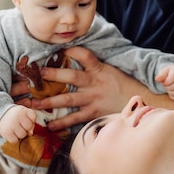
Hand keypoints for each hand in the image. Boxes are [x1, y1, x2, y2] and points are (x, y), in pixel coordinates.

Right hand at [0, 105, 36, 141]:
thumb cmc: (14, 115)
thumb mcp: (23, 112)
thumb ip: (31, 120)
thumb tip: (30, 133)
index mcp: (22, 110)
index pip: (33, 117)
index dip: (31, 120)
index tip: (25, 119)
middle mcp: (17, 116)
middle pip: (29, 127)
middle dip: (26, 127)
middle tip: (20, 125)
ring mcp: (11, 125)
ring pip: (23, 135)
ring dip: (20, 134)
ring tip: (15, 129)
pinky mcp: (6, 133)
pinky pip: (15, 141)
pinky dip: (14, 139)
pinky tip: (11, 133)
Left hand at [28, 46, 145, 131]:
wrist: (140, 103)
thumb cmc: (122, 85)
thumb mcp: (109, 69)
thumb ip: (92, 64)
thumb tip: (72, 52)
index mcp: (99, 69)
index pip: (85, 55)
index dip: (72, 50)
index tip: (59, 47)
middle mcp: (94, 83)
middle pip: (72, 76)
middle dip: (53, 74)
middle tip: (37, 73)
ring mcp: (93, 99)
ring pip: (68, 99)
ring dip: (49, 101)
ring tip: (33, 102)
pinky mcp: (94, 114)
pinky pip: (75, 118)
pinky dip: (62, 123)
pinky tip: (49, 125)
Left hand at [155, 65, 173, 100]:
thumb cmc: (168, 73)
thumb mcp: (164, 71)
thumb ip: (161, 75)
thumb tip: (157, 79)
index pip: (173, 78)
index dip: (166, 82)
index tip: (164, 82)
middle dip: (167, 87)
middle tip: (165, 85)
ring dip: (170, 92)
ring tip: (168, 88)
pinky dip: (173, 96)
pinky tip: (171, 92)